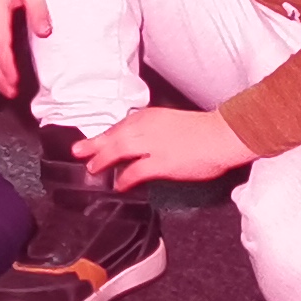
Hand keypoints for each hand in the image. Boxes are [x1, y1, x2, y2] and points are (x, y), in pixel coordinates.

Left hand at [77, 103, 248, 187]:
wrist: (221, 135)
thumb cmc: (202, 131)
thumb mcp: (171, 122)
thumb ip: (153, 131)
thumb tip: (141, 146)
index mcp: (150, 116)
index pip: (121, 125)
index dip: (105, 136)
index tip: (94, 141)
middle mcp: (147, 126)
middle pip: (113, 136)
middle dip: (94, 145)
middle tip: (78, 152)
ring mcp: (153, 144)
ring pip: (118, 150)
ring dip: (103, 159)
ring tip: (93, 169)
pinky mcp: (162, 162)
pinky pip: (135, 171)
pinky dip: (124, 178)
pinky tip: (119, 185)